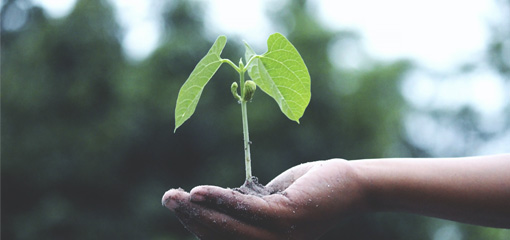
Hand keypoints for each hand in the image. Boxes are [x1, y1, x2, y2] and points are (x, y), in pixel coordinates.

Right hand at [162, 159, 366, 239]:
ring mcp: (280, 236)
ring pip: (229, 227)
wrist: (352, 183)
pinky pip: (246, 211)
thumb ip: (249, 205)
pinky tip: (199, 192)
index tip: (179, 204)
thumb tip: (220, 202)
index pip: (224, 238)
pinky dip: (220, 201)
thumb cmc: (313, 188)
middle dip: (191, 218)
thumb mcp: (274, 199)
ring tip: (174, 196)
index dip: (198, 224)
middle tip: (167, 198)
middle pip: (221, 236)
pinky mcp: (288, 218)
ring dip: (198, 211)